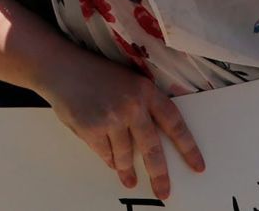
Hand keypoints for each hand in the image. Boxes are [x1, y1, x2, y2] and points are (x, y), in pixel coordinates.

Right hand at [39, 49, 203, 199]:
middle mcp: (132, 105)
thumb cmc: (95, 74)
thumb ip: (142, 106)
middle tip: (163, 192)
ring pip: (125, 155)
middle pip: (151, 148)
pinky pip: (105, 153)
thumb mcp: (127, 81)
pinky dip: (108, 158)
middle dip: (159, 174)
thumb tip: (152, 142)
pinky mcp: (91, 129)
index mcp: (145, 90)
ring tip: (129, 179)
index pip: (174, 123)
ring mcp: (111, 118)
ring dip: (126, 169)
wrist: (61, 67)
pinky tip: (110, 159)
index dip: (187, 147)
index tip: (197, 166)